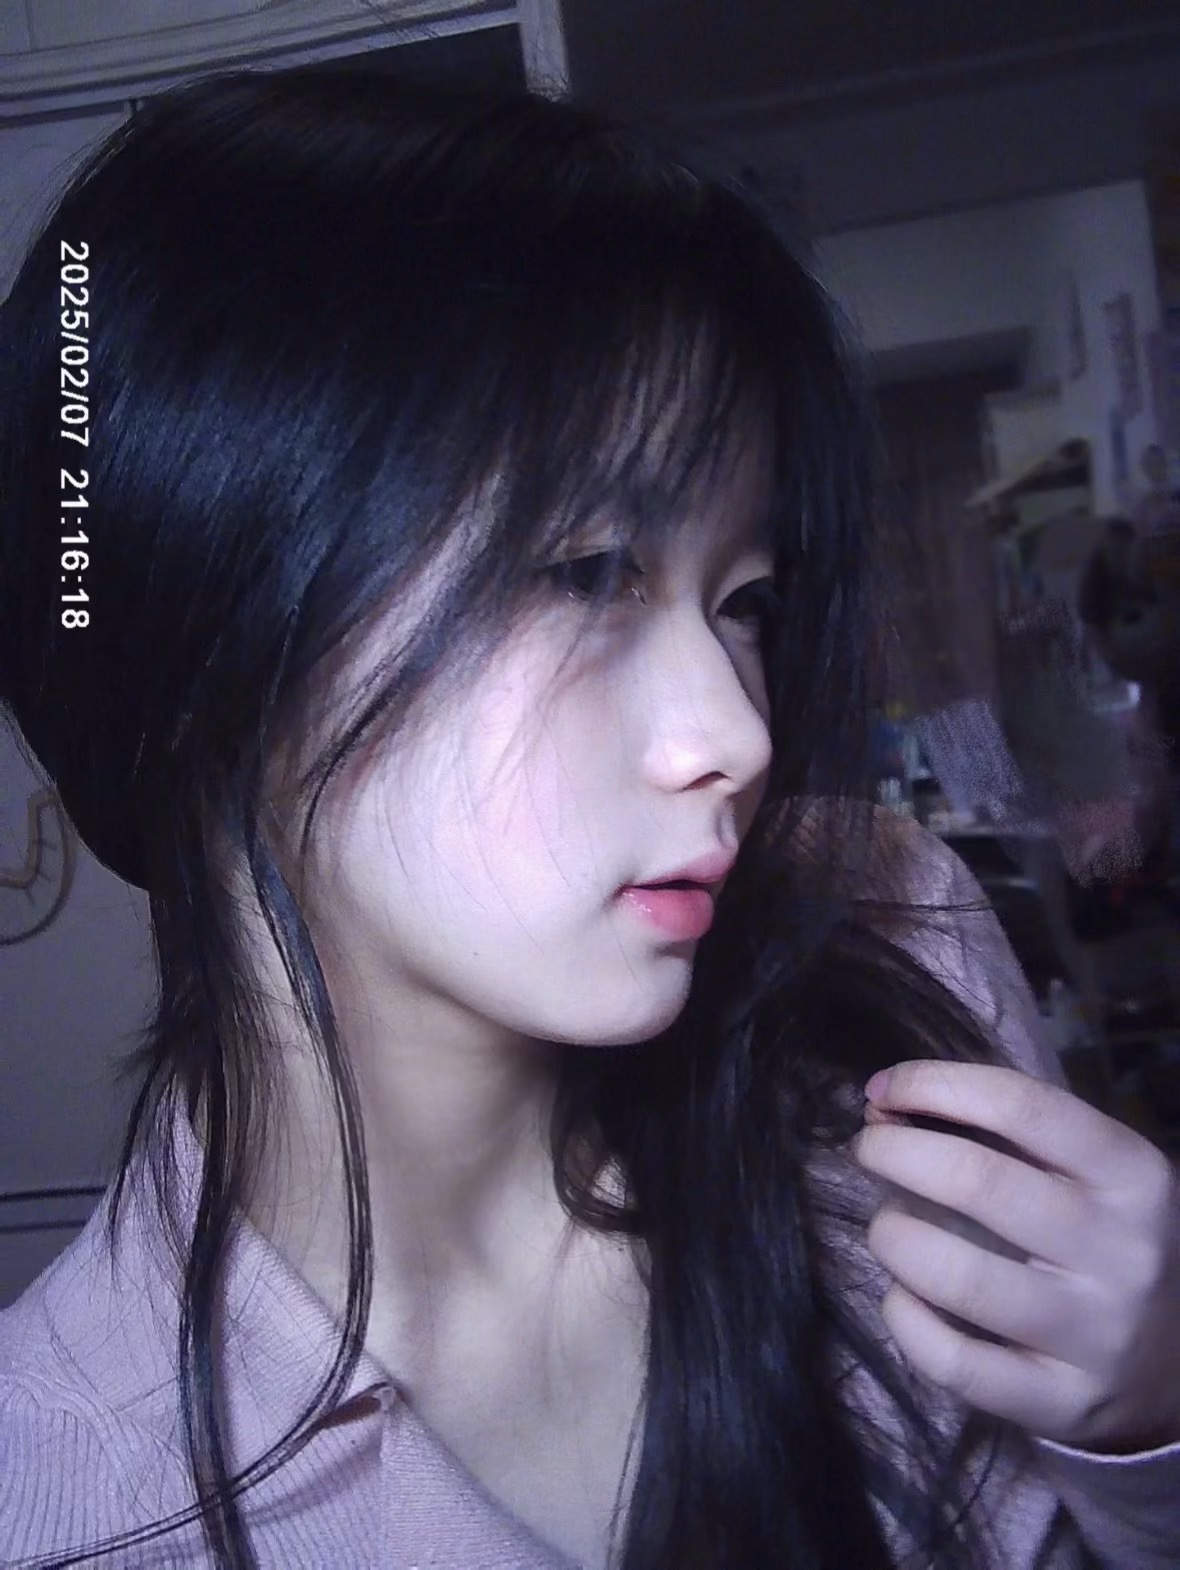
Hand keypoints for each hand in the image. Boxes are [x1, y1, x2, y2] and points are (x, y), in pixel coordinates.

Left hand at [850, 1060, 1179, 1452]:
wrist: (1176, 1362)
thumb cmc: (1106, 1238)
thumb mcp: (1092, 1173)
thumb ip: (1005, 1131)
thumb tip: (885, 1100)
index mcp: (1133, 1176)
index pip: (1020, 1106)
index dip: (934, 1086)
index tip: (883, 1088)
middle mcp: (1120, 1252)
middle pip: (977, 1182)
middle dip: (894, 1152)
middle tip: (868, 1149)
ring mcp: (1092, 1333)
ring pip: (955, 1276)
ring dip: (893, 1236)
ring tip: (888, 1227)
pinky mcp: (1059, 1402)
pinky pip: (952, 1360)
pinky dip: (904, 1319)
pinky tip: (901, 1296)